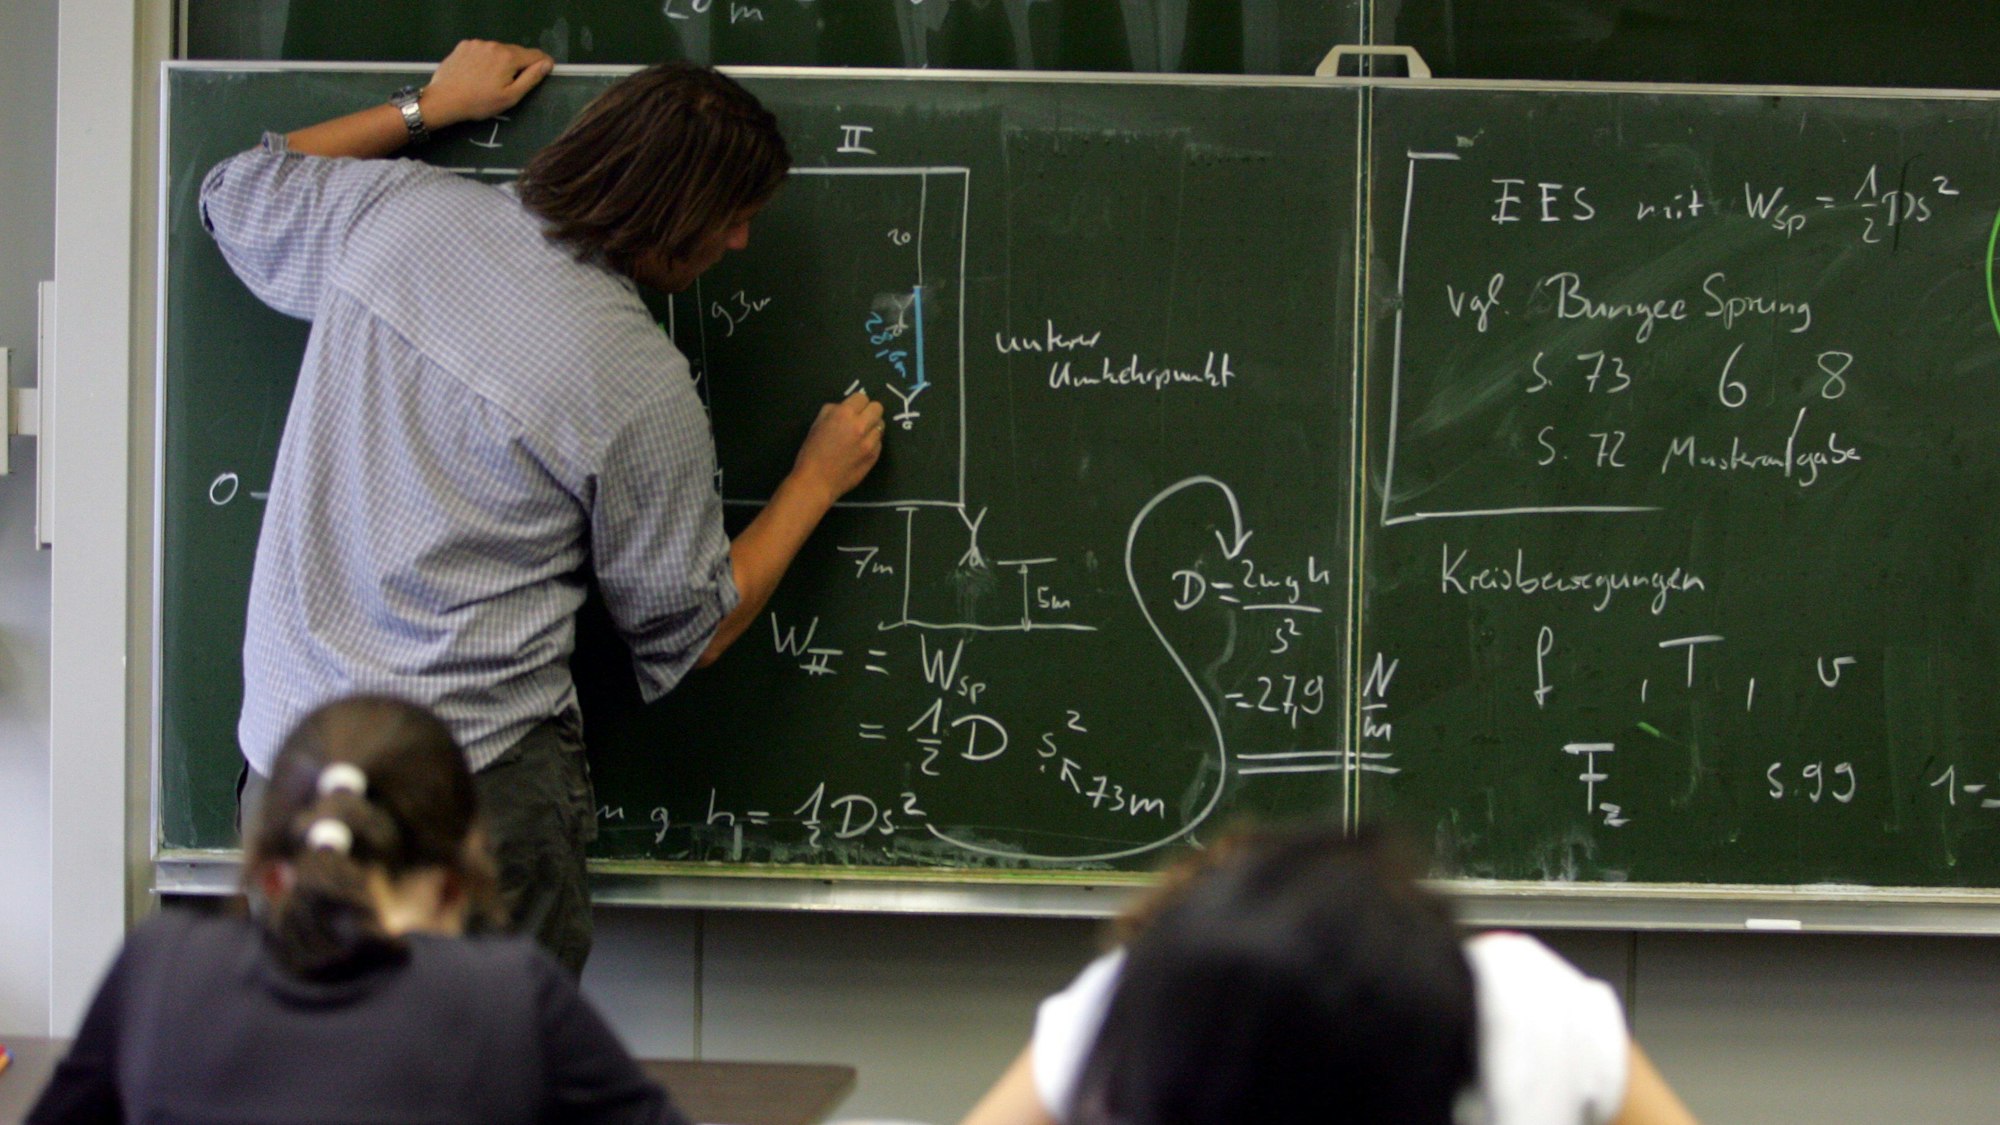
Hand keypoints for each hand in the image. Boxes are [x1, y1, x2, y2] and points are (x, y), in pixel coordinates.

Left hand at [420, 40, 554, 129]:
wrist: (445, 99)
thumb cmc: (480, 103)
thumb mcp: (511, 96)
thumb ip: (531, 78)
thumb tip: (547, 64)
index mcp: (509, 57)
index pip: (535, 55)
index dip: (543, 62)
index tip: (546, 70)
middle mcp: (494, 45)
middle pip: (516, 52)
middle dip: (519, 64)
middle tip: (511, 83)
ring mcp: (478, 43)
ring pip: (499, 50)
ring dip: (501, 61)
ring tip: (491, 79)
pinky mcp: (465, 45)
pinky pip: (483, 49)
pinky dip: (485, 58)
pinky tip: (477, 73)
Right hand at [791, 391, 885, 506]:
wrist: (816, 482)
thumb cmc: (811, 453)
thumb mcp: (816, 424)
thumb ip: (832, 411)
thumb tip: (844, 407)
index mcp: (843, 414)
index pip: (862, 397)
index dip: (856, 403)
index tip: (852, 410)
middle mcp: (860, 426)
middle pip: (878, 408)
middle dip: (869, 411)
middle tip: (860, 420)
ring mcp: (870, 442)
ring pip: (881, 425)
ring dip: (872, 427)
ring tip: (860, 436)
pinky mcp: (874, 456)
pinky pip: (879, 442)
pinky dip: (872, 443)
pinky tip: (860, 449)